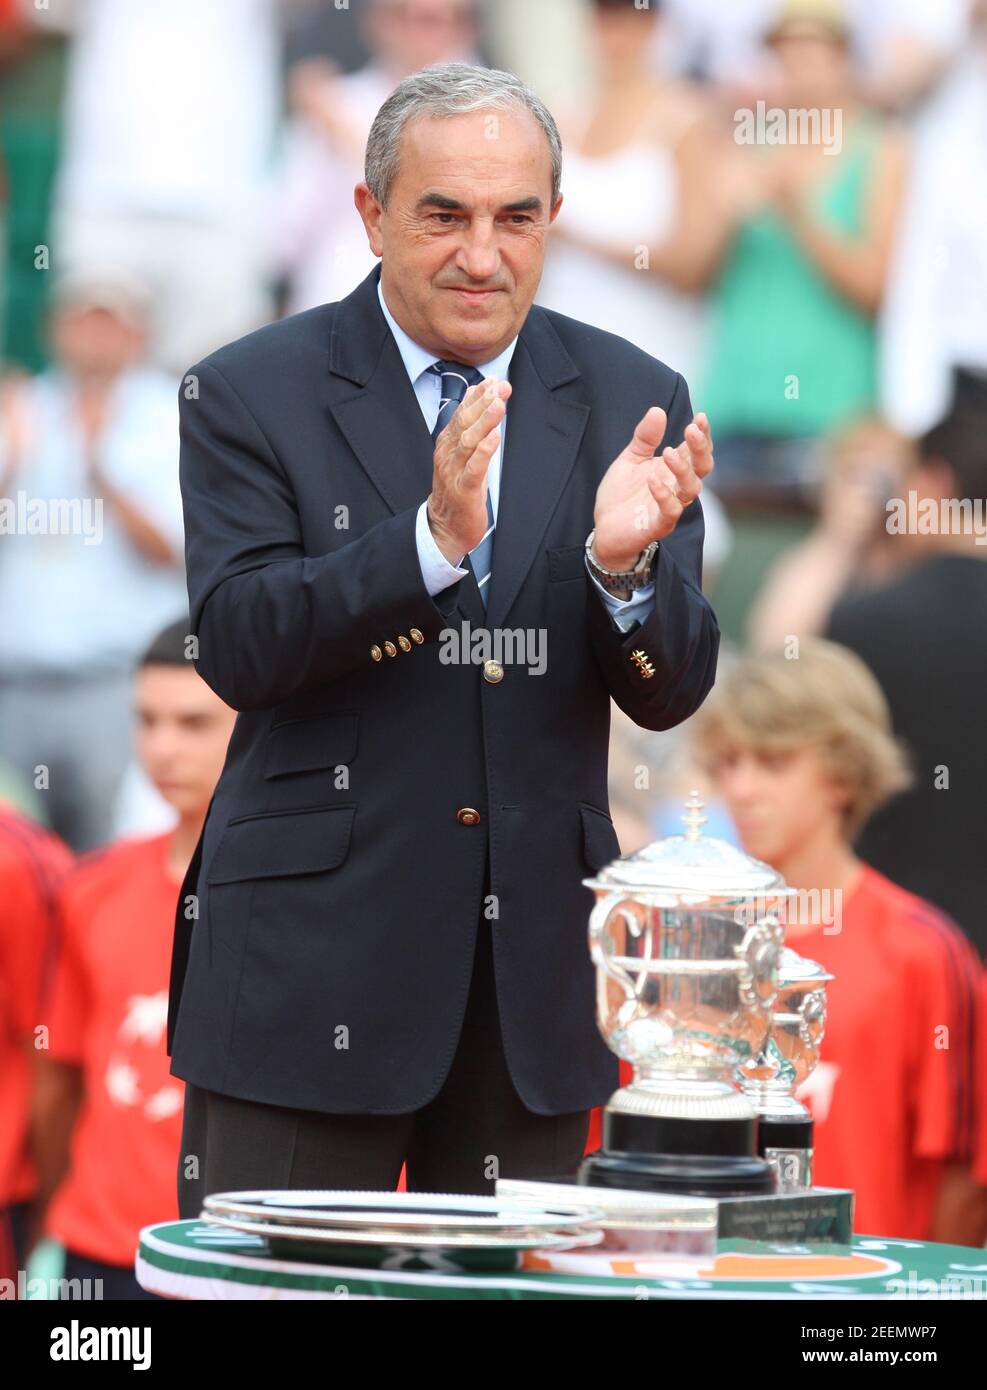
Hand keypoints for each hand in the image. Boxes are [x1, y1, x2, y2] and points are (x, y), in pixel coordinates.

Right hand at [427, 377, 511, 564]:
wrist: (445, 527)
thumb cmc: (457, 488)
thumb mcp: (462, 454)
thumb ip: (468, 425)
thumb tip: (477, 394)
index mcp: (447, 443)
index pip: (462, 413)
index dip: (478, 395)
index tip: (494, 380)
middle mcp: (448, 453)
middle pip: (464, 422)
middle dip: (483, 402)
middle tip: (499, 385)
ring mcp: (454, 471)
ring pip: (468, 441)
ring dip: (484, 421)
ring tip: (499, 404)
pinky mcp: (463, 489)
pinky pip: (474, 467)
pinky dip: (484, 451)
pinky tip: (495, 437)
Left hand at [593, 408, 713, 569]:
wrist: (605, 529)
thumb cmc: (622, 495)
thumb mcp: (630, 459)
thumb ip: (644, 438)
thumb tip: (657, 410)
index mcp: (673, 469)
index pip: (697, 450)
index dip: (702, 435)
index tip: (700, 417)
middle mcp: (677, 487)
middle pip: (702, 467)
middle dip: (700, 448)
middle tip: (692, 429)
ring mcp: (670, 506)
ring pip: (691, 488)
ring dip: (682, 469)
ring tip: (667, 452)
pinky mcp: (658, 525)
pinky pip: (669, 511)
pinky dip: (663, 495)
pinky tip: (652, 480)